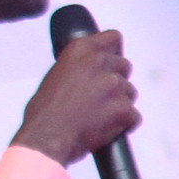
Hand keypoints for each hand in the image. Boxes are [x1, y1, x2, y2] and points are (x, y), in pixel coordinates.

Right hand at [14, 29, 137, 164]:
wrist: (45, 139)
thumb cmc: (44, 114)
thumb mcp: (57, 75)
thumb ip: (79, 66)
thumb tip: (91, 70)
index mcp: (81, 50)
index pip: (114, 38)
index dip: (114, 52)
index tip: (111, 61)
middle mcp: (100, 62)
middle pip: (125, 66)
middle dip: (116, 82)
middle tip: (99, 99)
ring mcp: (114, 85)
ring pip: (130, 93)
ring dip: (119, 104)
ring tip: (96, 117)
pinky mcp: (124, 108)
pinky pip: (134, 116)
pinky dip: (124, 124)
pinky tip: (105, 130)